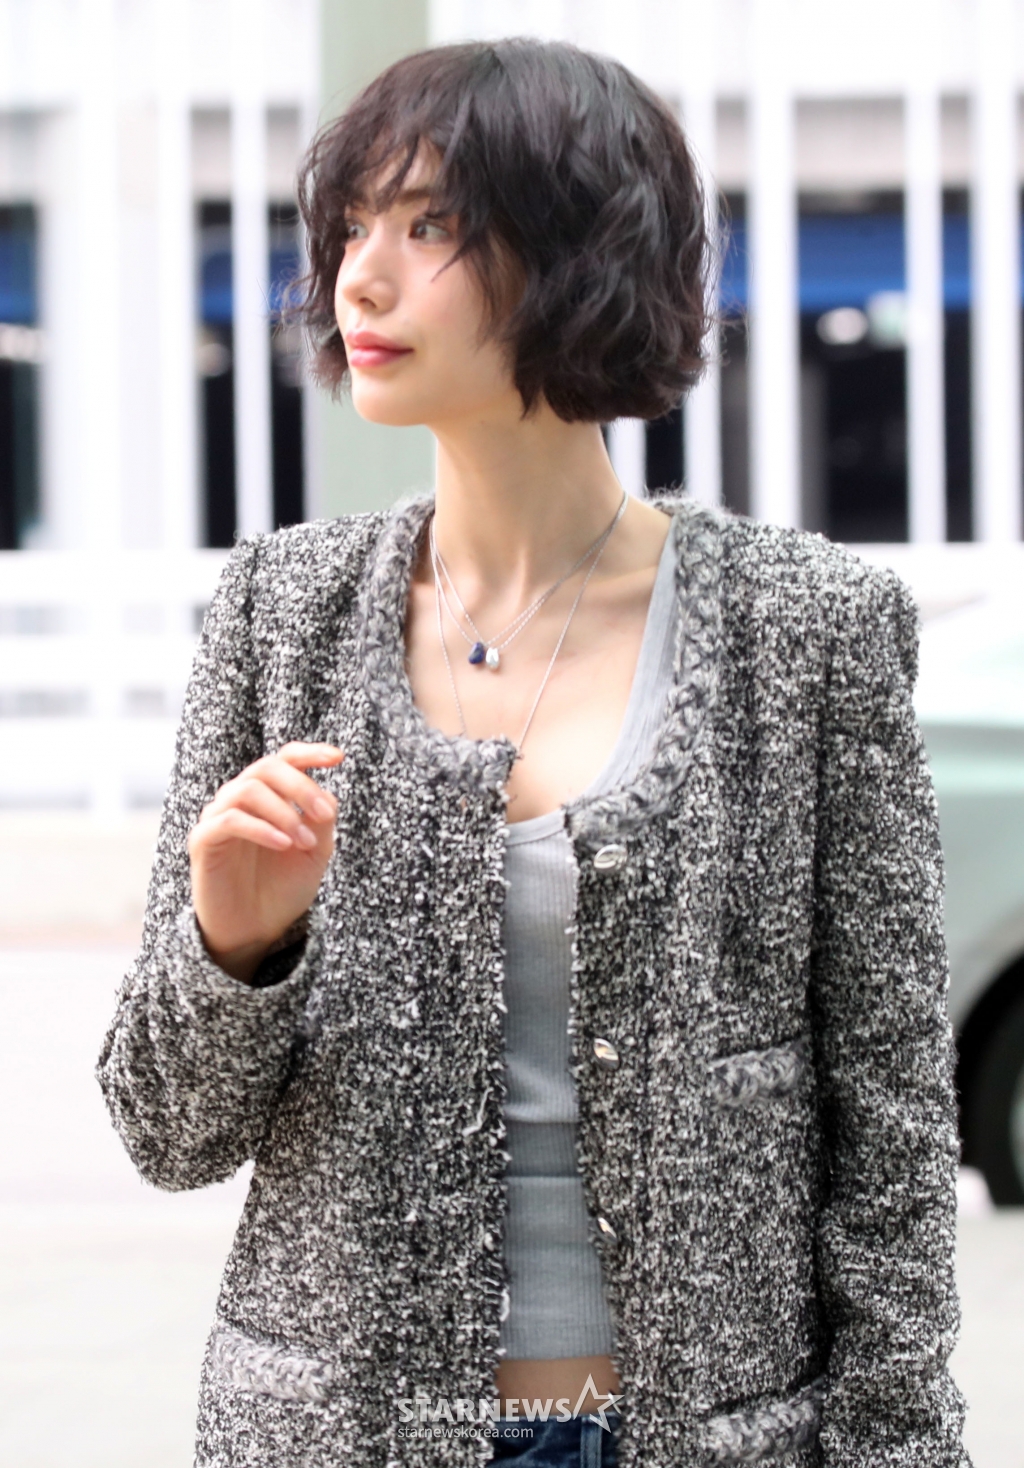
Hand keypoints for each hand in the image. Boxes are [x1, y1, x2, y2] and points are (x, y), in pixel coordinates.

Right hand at [188, 742, 343, 982]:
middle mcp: (240, 798)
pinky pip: (229, 820)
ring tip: (304, 842)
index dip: (310, 752)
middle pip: (267, 767)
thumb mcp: (315, 852)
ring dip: (283, 812)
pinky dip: (261, 828)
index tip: (338, 758)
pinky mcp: (203, 840)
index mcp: (269, 795)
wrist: (255, 930)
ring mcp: (219, 816)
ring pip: (247, 789)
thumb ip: (321, 821)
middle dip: (301, 787)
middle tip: (325, 816)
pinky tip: (283, 844)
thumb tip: (327, 795)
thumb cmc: (282, 887)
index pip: (285, 759)